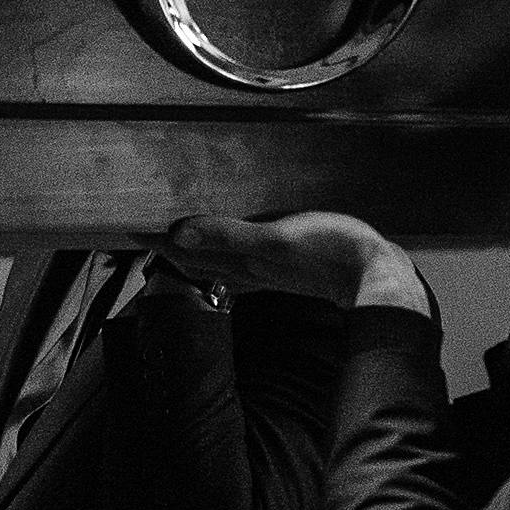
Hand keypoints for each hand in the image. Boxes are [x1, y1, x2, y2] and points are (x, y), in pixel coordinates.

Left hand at [153, 210, 428, 318]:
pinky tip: (230, 253)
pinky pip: (245, 263)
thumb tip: (179, 235)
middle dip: (169, 248)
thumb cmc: (332, 254)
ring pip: (219, 264)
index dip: (158, 244)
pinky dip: (227, 256)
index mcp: (243, 262)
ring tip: (175, 238)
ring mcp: (269, 271)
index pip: (187, 255)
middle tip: (144, 231)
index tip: (130, 231)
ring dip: (195, 252)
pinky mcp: (288, 268)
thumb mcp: (277, 239)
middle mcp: (251, 270)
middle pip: (197, 262)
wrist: (379, 278)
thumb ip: (228, 236)